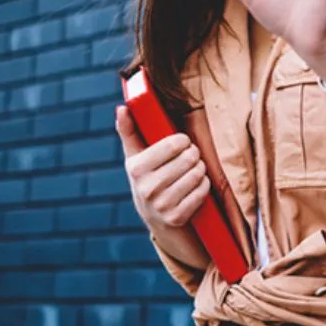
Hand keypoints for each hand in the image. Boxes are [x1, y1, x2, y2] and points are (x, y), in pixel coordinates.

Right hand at [116, 106, 209, 229]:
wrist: (155, 217)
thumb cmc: (147, 176)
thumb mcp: (136, 155)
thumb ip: (129, 130)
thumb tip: (122, 108)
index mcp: (136, 168)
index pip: (174, 143)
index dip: (183, 140)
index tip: (181, 143)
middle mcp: (146, 188)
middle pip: (189, 158)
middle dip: (193, 154)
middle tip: (189, 158)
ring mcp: (161, 205)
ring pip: (198, 174)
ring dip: (200, 169)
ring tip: (192, 170)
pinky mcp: (176, 217)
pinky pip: (203, 191)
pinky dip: (203, 186)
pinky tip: (194, 187)